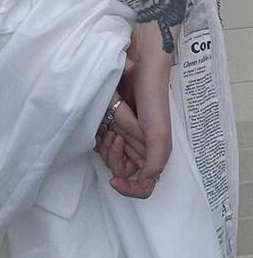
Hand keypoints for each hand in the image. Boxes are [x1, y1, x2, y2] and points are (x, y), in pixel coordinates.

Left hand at [94, 51, 146, 173]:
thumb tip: (144, 180)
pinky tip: (101, 124)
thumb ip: (155, 160)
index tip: (114, 181)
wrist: (141, 69)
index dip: (130, 189)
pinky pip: (100, 140)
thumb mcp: (158, 133)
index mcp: (153, 154)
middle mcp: (139, 148)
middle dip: (114, 158)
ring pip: (109, 157)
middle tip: (114, 137)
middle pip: (121, 171)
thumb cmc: (152, 101)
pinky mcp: (112, 122)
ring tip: (109, 127)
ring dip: (106, 146)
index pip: (142, 185)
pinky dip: (98, 136)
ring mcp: (125, 135)